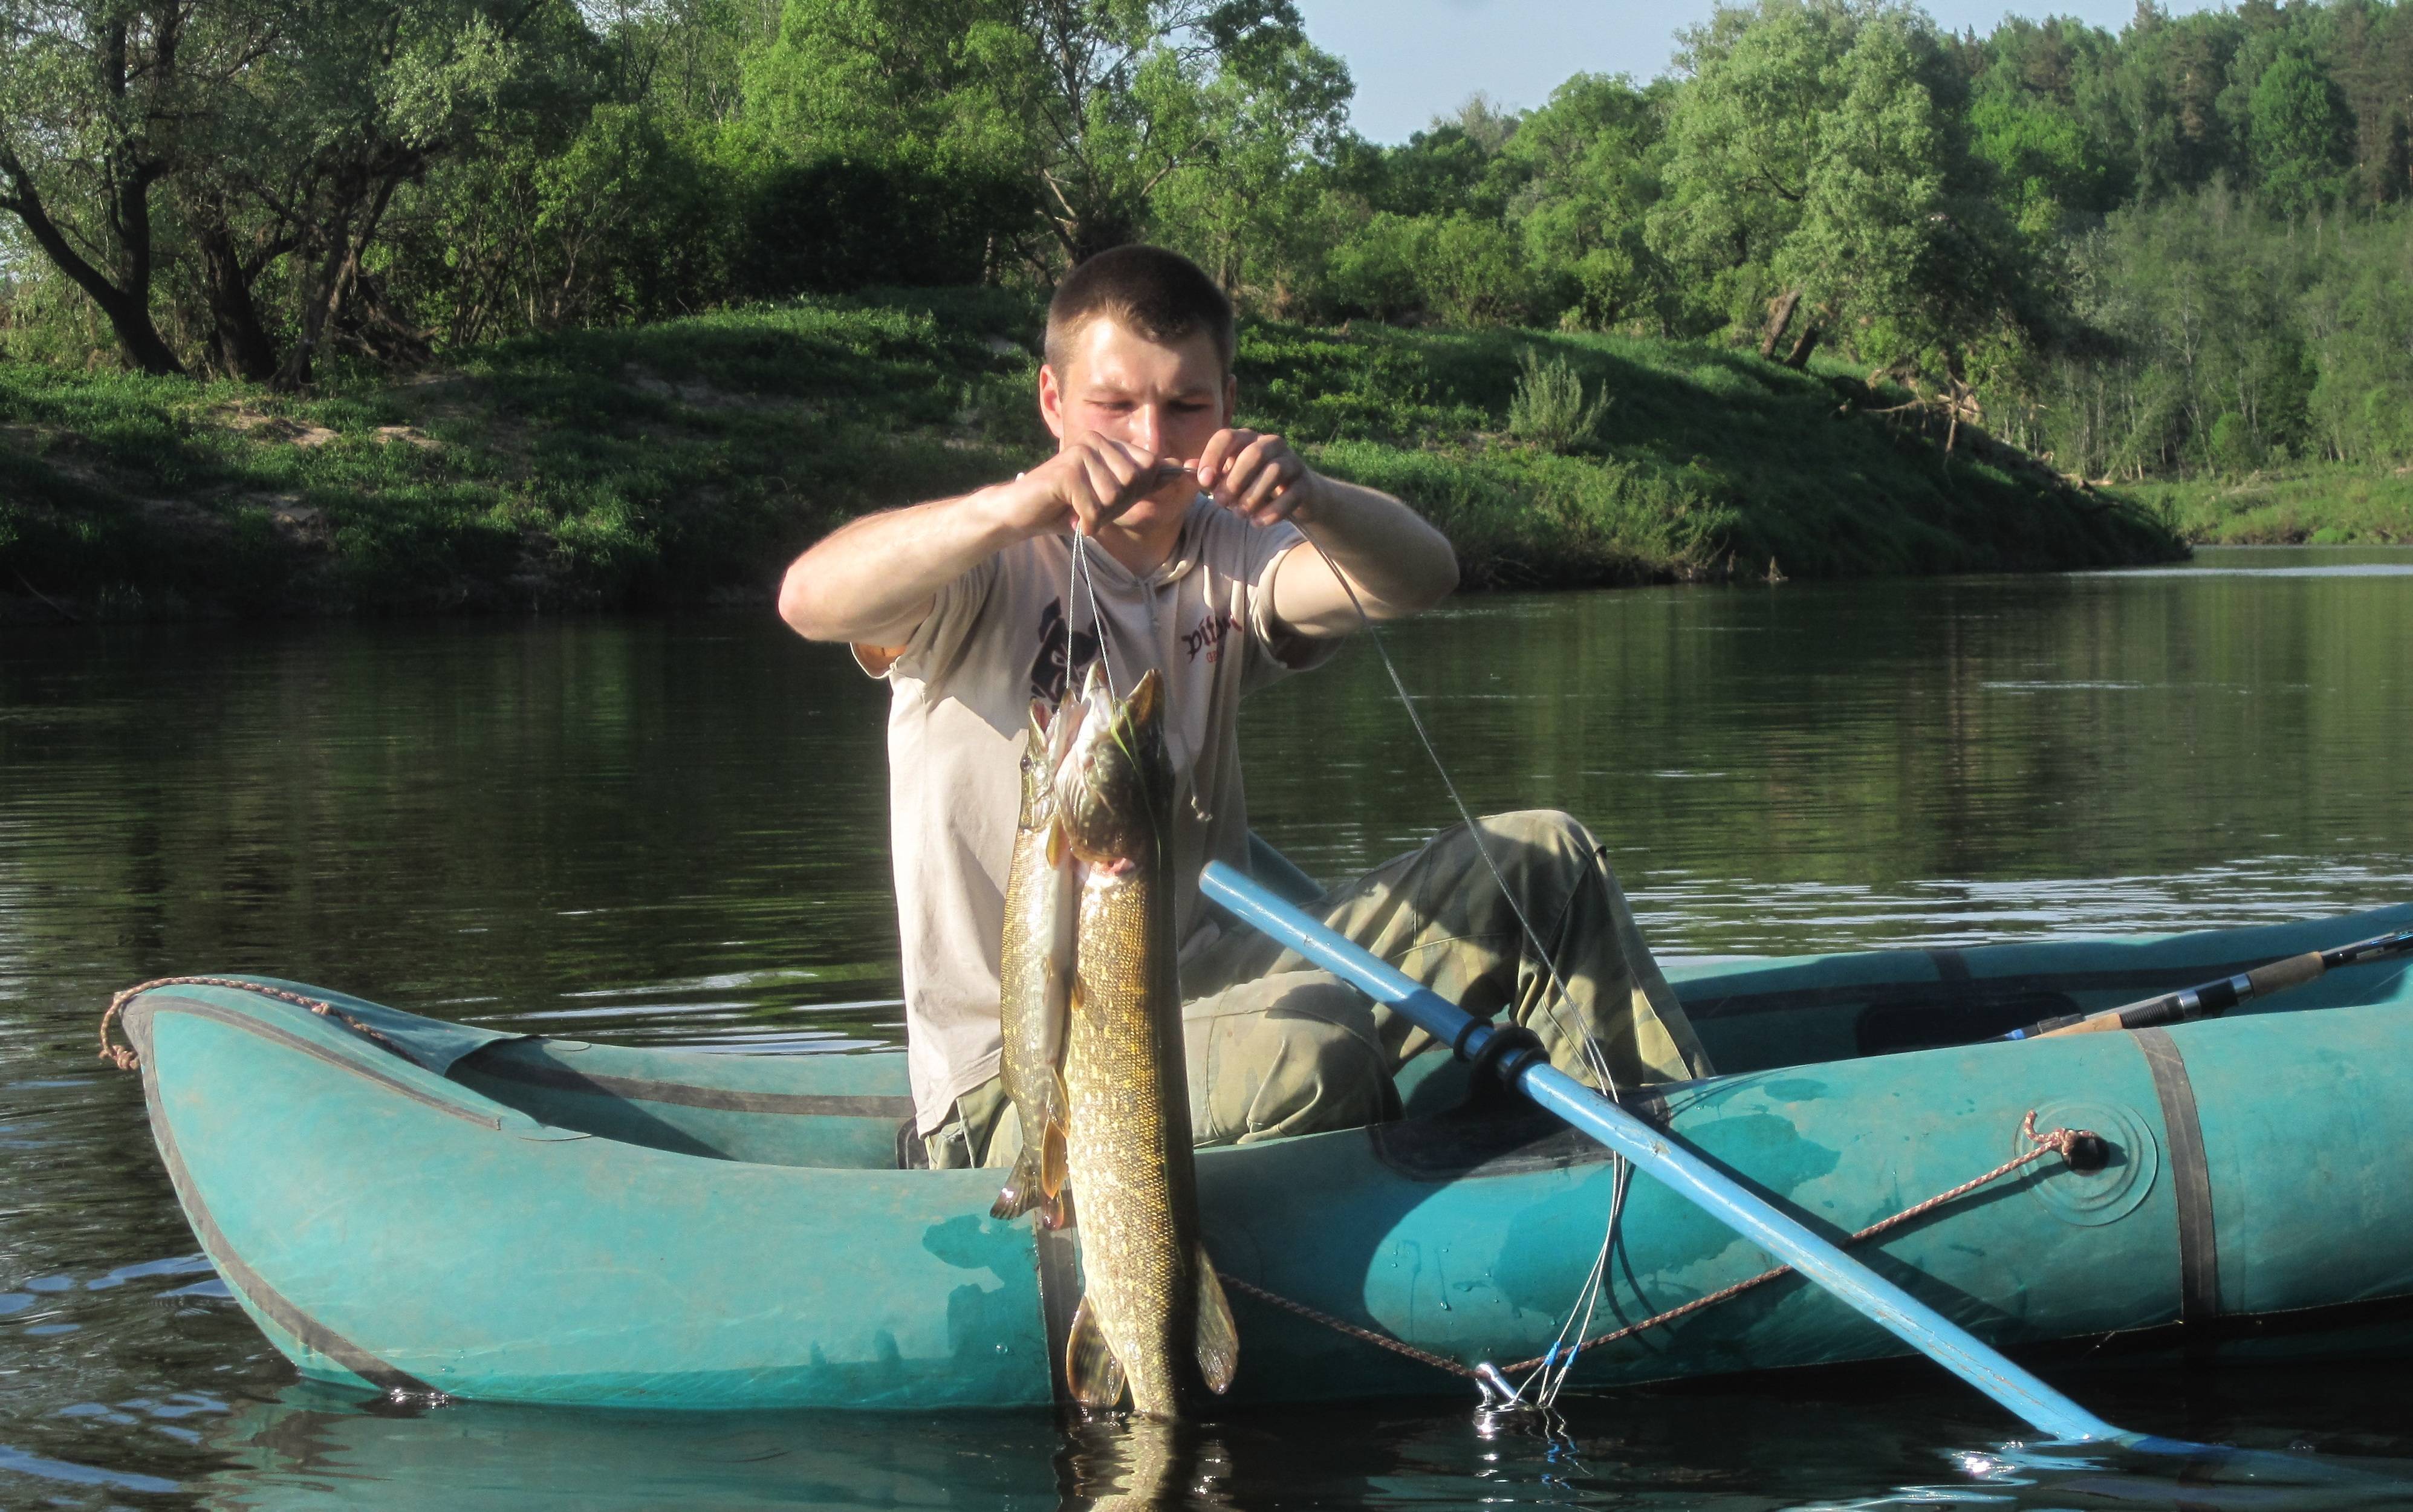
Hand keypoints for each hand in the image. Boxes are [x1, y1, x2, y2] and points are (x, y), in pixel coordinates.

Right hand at [1003, 436, 1169, 537]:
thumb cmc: (1067, 506)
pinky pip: (1094, 507)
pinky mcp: (1067, 471)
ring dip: (1099, 514)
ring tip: (1078, 510)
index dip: (1136, 492)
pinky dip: (1086, 522)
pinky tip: (1070, 518)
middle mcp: (1096, 441)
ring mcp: (1080, 452)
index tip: (1110, 501)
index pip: (1149, 466)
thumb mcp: (1111, 496)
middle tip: (1090, 508)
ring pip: (1115, 496)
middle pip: (1135, 481)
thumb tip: (1185, 470)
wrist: (1021, 513)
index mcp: (1108, 443)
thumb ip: (1144, 482)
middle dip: (1117, 506)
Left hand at [1196, 428, 1318, 526]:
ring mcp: (1291, 462)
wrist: (1297, 498)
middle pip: (1252, 454)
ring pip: (1273, 473)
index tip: (1204, 481)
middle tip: (1221, 503)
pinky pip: (1291, 495)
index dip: (1212, 457)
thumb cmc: (1254, 486)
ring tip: (1240, 514)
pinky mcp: (1305, 483)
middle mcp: (1271, 444)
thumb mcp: (1229, 479)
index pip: (1226, 437)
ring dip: (1252, 497)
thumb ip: (1209, 475)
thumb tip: (1186, 467)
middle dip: (1233, 481)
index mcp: (1247, 439)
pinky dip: (1272, 512)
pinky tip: (1257, 523)